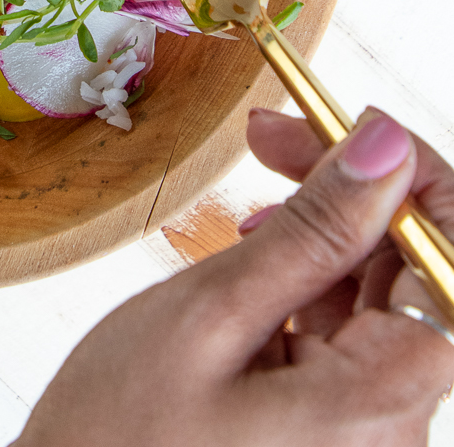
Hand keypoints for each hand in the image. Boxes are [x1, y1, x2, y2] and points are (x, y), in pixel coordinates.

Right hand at [13, 108, 453, 445]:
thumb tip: (385, 146)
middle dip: (354, 193)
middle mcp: (395, 433)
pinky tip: (250, 271)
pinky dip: (306, 291)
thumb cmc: (119, 442)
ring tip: (243, 217)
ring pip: (381, 302)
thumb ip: (312, 232)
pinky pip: (350, 343)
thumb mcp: (211, 315)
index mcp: (381, 405)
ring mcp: (366, 440)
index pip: (450, 256)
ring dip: (324, 240)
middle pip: (416, 274)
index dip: (411, 175)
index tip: (342, 124)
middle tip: (270, 138)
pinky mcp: (337, 440)